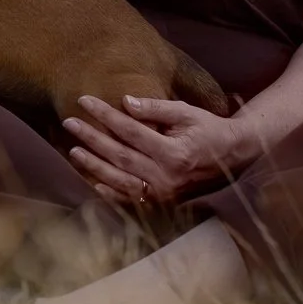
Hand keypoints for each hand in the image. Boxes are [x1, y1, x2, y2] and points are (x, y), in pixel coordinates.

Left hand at [63, 94, 259, 205]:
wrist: (234, 158)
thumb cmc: (208, 130)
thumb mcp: (186, 113)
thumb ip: (156, 108)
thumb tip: (125, 101)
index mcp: (174, 152)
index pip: (130, 130)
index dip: (105, 114)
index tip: (84, 100)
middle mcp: (167, 177)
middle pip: (120, 156)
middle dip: (92, 138)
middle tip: (69, 122)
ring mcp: (164, 194)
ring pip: (121, 180)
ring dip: (95, 166)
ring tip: (73, 150)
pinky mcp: (164, 203)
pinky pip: (132, 200)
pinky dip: (111, 193)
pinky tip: (93, 182)